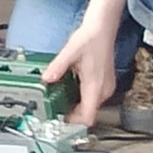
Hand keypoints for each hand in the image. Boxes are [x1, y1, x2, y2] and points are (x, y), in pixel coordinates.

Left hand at [41, 11, 122, 129]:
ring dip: (77, 105)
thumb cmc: (89, 39)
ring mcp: (106, 88)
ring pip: (91, 106)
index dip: (75, 123)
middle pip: (89, 113)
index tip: (61, 121)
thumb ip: (58, 67)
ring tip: (60, 98)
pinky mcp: (105, 83)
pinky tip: (70, 87)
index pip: (88, 117)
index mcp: (95, 87)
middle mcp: (103, 90)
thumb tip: (46, 79)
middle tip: (55, 109)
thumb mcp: (70, 52)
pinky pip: (93, 97)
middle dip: (72, 114)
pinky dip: (82, 97)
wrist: (102, 29)